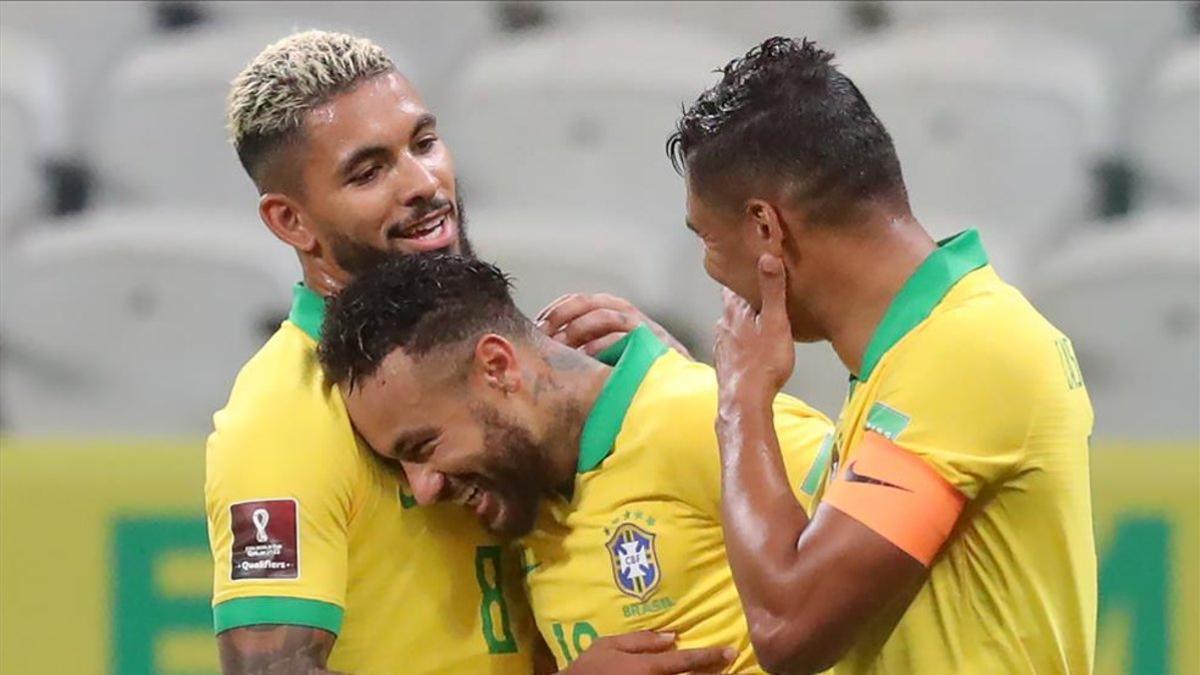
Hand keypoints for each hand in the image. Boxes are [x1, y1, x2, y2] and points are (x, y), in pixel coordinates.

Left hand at [536, 293, 691, 357]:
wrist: (678, 384)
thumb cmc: (639, 368)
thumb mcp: (609, 349)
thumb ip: (586, 340)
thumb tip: (549, 344)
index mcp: (613, 310)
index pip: (578, 300)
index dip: (555, 309)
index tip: (536, 325)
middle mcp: (626, 313)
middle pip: (587, 303)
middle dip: (561, 315)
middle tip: (542, 333)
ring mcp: (641, 326)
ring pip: (603, 316)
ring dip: (578, 328)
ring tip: (560, 345)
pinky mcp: (652, 343)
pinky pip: (622, 337)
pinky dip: (601, 344)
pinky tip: (585, 356)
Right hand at [560, 631, 734, 673]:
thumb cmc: (589, 668)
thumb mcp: (609, 645)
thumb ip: (641, 640)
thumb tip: (672, 637)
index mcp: (648, 668)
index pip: (686, 660)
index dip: (710, 656)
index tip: (730, 651)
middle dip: (711, 674)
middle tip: (727, 664)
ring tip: (714, 672)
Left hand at [713, 254, 794, 402]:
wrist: (745, 400)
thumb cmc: (764, 362)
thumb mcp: (775, 321)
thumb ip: (772, 290)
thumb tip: (767, 256)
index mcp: (736, 311)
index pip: (733, 286)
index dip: (740, 276)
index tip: (747, 268)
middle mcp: (723, 325)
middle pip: (731, 306)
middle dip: (743, 299)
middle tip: (757, 293)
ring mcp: (722, 345)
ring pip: (731, 326)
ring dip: (742, 322)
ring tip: (757, 320)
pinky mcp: (725, 364)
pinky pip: (732, 346)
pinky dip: (741, 343)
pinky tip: (751, 348)